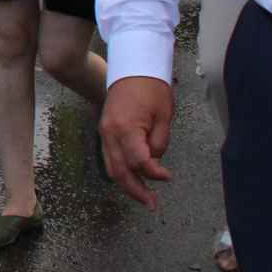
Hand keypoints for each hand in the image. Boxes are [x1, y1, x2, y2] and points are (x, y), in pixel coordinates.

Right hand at [100, 76, 174, 208]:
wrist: (132, 68)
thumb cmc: (151, 89)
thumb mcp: (163, 117)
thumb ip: (158, 143)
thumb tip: (153, 163)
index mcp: (126, 128)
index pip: (138, 162)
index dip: (153, 173)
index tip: (167, 177)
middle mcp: (110, 133)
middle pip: (119, 171)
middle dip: (136, 190)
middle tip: (152, 204)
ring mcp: (104, 132)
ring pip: (111, 167)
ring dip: (127, 185)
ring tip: (144, 197)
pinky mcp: (105, 131)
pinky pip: (110, 157)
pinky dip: (121, 171)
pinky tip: (134, 179)